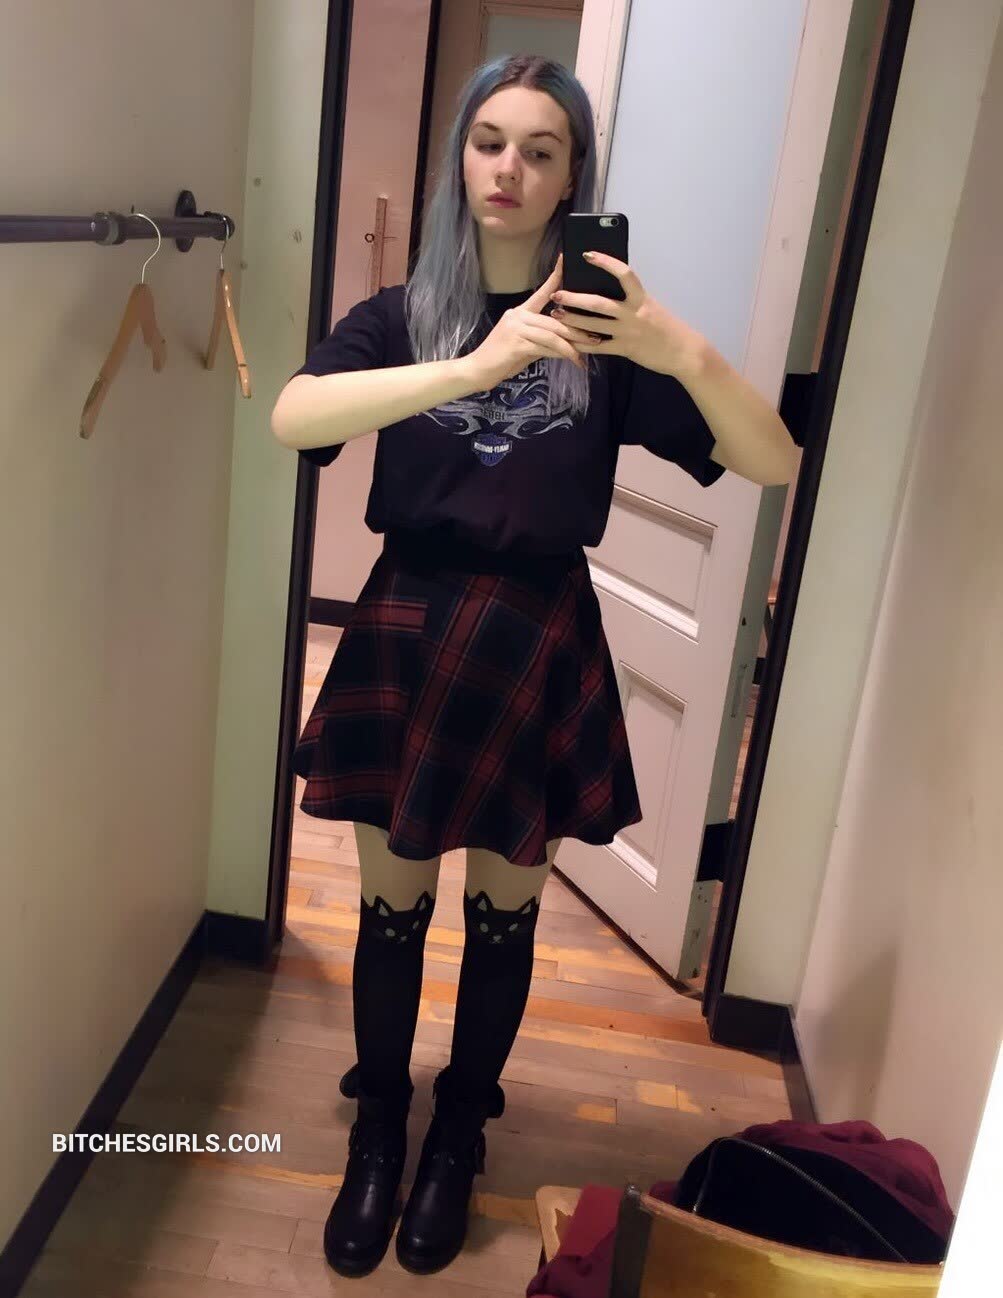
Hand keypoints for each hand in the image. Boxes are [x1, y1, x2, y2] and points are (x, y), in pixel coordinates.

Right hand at [463, 254, 587, 390]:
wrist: (478, 370)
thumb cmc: (501, 359)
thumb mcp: (524, 346)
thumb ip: (541, 339)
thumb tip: (562, 341)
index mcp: (520, 312)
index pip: (542, 291)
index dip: (555, 275)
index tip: (566, 259)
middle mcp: (518, 315)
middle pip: (555, 319)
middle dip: (578, 330)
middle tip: (596, 338)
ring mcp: (517, 328)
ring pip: (553, 334)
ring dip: (573, 346)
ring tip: (588, 353)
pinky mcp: (517, 343)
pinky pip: (547, 347)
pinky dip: (564, 355)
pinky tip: (574, 361)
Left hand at [549, 251, 705, 377]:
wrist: (684, 352)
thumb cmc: (666, 327)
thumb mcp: (651, 306)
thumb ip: (632, 299)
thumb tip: (611, 288)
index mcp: (641, 298)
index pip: (624, 274)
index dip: (605, 262)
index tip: (587, 255)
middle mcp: (633, 313)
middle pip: (599, 303)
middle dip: (575, 298)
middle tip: (558, 293)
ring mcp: (628, 332)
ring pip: (594, 325)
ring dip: (572, 320)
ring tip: (556, 314)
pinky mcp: (625, 349)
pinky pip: (599, 347)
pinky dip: (583, 345)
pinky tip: (570, 341)